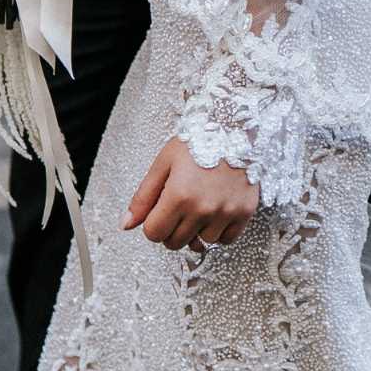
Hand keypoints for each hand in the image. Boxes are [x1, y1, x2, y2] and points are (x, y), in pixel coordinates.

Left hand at [124, 138, 258, 252]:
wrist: (236, 126)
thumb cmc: (199, 139)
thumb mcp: (164, 162)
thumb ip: (143, 196)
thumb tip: (127, 224)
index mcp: (179, 195)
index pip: (154, 234)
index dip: (153, 224)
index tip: (160, 211)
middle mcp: (203, 208)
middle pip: (175, 242)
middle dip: (172, 229)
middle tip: (179, 208)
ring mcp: (225, 211)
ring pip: (201, 243)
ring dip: (197, 230)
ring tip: (200, 205)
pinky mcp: (244, 212)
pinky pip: (226, 240)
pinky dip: (219, 231)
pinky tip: (215, 212)